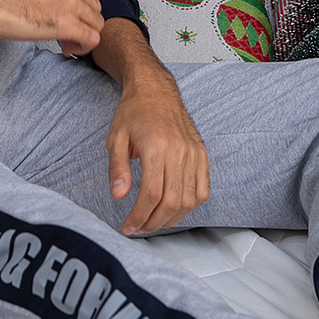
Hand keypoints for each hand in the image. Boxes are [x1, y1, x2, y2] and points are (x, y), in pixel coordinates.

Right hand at [0, 0, 104, 55]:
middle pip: (96, 9)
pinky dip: (84, 47)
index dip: (85, 6)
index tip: (72, 16)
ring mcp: (71, 2)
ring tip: (64, 41)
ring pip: (96, 25)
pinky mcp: (66, 23)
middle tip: (65, 33)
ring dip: (83, 36)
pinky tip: (68, 48)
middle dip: (83, 23)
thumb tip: (73, 5)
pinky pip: (92, 39)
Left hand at [92, 21, 208, 235]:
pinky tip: (173, 210)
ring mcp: (194, 153)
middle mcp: (179, 151)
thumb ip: (117, 168)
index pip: (152, 194)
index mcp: (155, 146)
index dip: (140, 216)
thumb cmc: (132, 112)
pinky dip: (190, 206)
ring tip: (153, 222)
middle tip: (138, 228)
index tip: (128, 227)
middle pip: (171, 202)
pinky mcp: (202, 154)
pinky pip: (203, 190)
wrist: (155, 90)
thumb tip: (118, 196)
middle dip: (153, 222)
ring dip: (171, 219)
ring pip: (189, 200)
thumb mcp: (115, 137)